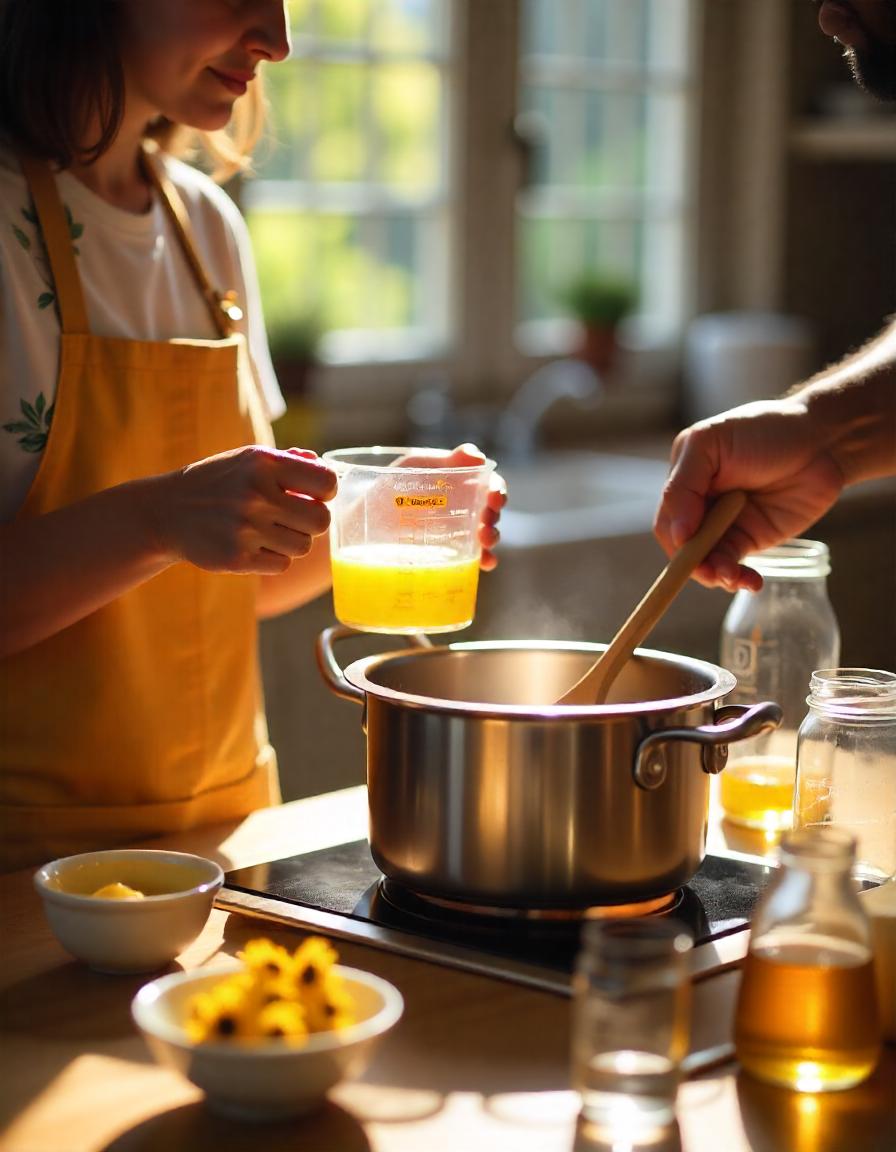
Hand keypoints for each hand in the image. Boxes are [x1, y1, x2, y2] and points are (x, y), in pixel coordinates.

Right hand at [153, 446, 336, 574]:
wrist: (166, 511)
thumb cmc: (218, 482)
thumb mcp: (248, 460)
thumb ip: (290, 462)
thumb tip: (327, 470)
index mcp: (263, 463)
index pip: (327, 483)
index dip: (325, 493)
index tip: (313, 496)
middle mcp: (255, 494)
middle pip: (321, 521)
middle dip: (311, 522)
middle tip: (292, 518)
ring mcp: (245, 529)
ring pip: (303, 547)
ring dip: (291, 541)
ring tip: (267, 531)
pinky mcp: (236, 558)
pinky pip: (281, 564)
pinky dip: (272, 558)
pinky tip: (252, 546)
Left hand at [399, 443, 507, 569]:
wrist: (363, 523)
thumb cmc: (388, 489)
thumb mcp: (412, 467)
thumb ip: (444, 461)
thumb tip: (478, 457)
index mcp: (458, 483)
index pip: (488, 484)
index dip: (497, 489)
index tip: (493, 497)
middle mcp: (463, 508)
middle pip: (491, 510)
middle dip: (494, 515)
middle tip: (486, 520)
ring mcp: (458, 533)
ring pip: (487, 534)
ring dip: (493, 536)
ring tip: (484, 540)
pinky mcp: (450, 555)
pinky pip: (474, 559)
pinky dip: (485, 560)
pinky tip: (484, 563)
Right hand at [653, 399, 843, 590]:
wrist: (822, 440)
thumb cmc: (765, 429)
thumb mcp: (710, 444)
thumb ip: (684, 485)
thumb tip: (677, 534)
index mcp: (684, 480)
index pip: (667, 520)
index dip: (675, 536)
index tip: (689, 543)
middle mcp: (700, 505)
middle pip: (683, 547)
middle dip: (695, 563)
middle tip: (713, 571)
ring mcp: (724, 525)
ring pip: (707, 561)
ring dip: (716, 574)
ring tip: (733, 577)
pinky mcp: (750, 540)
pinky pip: (733, 566)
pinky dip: (737, 578)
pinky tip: (749, 581)